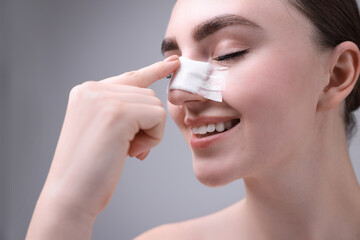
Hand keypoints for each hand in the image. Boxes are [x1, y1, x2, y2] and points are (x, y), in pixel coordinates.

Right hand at [26, 56, 179, 238]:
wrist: (71, 196)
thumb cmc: (89, 170)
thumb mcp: (102, 131)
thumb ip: (121, 111)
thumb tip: (151, 102)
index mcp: (87, 92)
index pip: (130, 77)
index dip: (154, 70)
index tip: (174, 62)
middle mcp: (93, 89)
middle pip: (148, 95)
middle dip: (146, 125)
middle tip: (125, 149)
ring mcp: (103, 99)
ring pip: (155, 106)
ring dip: (149, 133)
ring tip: (125, 152)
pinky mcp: (118, 113)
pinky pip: (158, 117)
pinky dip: (153, 138)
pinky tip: (133, 153)